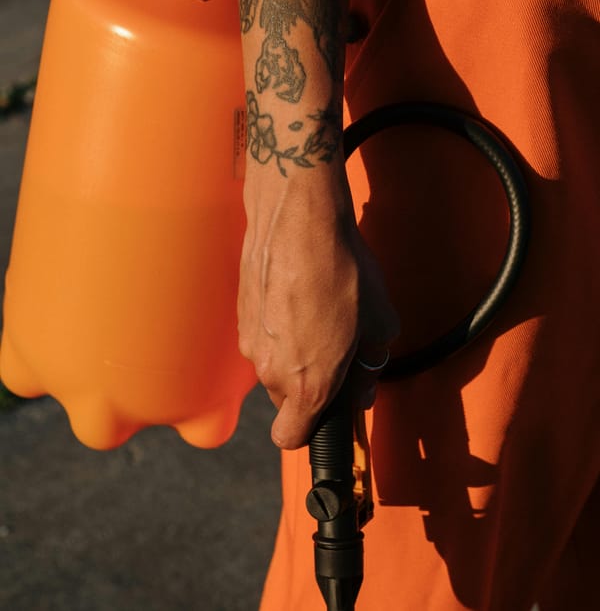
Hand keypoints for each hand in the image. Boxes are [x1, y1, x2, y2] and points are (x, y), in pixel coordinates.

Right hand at [237, 160, 398, 449]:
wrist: (297, 219)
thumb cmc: (342, 270)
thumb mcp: (380, 321)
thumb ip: (372, 364)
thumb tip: (364, 385)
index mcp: (307, 384)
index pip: (291, 439)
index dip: (312, 429)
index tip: (330, 409)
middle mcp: (271, 370)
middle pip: (287, 397)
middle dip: (310, 381)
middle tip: (339, 345)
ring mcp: (249, 340)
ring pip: (273, 363)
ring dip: (293, 350)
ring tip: (319, 310)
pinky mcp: (239, 312)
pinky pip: (261, 333)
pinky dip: (277, 323)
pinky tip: (297, 293)